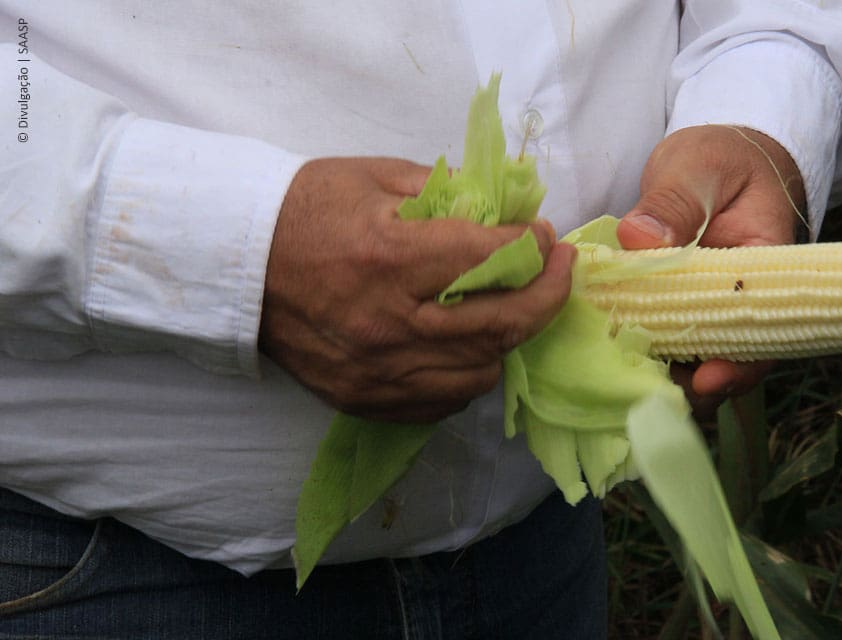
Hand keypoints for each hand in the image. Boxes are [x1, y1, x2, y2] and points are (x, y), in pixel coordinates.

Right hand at [260, 157, 573, 423]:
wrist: (232, 263)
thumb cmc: (305, 210)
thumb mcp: (376, 178)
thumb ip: (448, 194)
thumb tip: (508, 213)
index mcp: (392, 259)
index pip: (494, 261)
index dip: (534, 247)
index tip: (545, 237)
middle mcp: (390, 324)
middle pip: (502, 325)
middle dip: (548, 297)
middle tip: (559, 273)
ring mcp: (378, 371)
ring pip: (481, 370)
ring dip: (508, 339)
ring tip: (509, 308)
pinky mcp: (365, 399)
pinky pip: (444, 401)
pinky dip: (468, 374)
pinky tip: (466, 345)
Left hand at [616, 125, 804, 416]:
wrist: (718, 160)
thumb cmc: (722, 158)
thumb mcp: (699, 166)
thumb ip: (674, 201)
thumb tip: (638, 238)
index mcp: (767, 267)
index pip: (764, 329)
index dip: (739, 364)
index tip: (705, 378)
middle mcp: (745, 300)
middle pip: (730, 359)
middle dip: (693, 387)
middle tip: (648, 394)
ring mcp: (714, 310)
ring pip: (696, 359)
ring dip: (664, 376)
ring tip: (623, 383)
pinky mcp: (683, 310)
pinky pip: (668, 343)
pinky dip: (644, 354)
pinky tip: (611, 357)